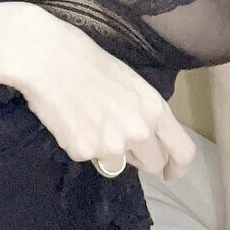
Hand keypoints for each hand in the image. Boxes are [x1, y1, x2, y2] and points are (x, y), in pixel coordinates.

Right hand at [11, 9, 195, 179]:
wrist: (47, 57)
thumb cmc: (87, 59)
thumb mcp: (130, 83)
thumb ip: (142, 113)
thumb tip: (141, 136)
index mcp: (155, 109)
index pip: (182, 151)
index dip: (177, 166)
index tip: (170, 172)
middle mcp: (139, 131)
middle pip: (151, 163)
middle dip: (138, 156)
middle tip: (118, 136)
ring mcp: (112, 145)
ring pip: (116, 162)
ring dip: (107, 150)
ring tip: (87, 118)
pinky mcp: (83, 152)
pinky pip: (87, 156)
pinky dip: (79, 143)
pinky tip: (69, 118)